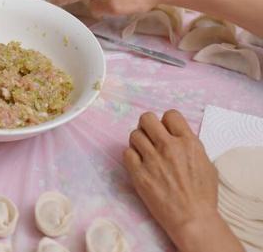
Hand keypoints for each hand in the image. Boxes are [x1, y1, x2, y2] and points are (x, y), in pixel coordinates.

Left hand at [123, 110, 243, 251]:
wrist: (192, 217)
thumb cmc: (202, 195)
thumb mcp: (205, 163)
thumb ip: (190, 146)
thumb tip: (177, 137)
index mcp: (188, 142)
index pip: (170, 115)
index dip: (166, 122)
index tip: (165, 130)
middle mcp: (169, 147)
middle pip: (147, 118)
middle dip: (147, 126)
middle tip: (150, 137)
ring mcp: (152, 159)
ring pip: (134, 135)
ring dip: (138, 142)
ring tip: (144, 152)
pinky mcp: (139, 173)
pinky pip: (126, 153)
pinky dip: (131, 156)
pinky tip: (138, 164)